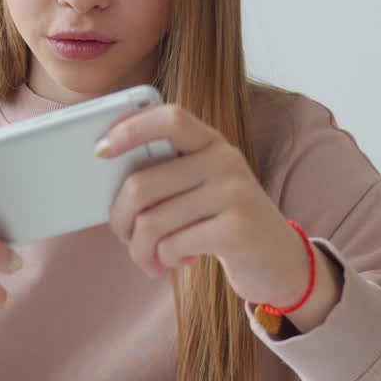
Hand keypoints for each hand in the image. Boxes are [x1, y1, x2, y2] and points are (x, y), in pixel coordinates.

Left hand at [100, 104, 338, 329]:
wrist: (280, 262)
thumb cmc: (222, 223)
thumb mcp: (200, 188)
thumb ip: (165, 175)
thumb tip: (106, 176)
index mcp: (211, 142)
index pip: (169, 118)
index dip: (131, 128)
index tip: (100, 149)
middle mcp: (225, 160)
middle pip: (141, 184)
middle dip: (120, 219)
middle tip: (125, 236)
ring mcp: (234, 193)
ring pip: (151, 222)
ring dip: (140, 250)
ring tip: (150, 259)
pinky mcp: (237, 230)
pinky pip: (172, 245)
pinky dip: (165, 261)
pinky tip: (179, 262)